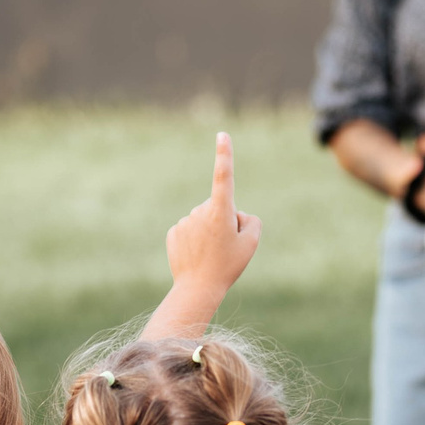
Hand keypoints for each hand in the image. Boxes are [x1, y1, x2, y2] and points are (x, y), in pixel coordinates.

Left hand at [164, 132, 261, 297]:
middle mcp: (200, 211)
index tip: (222, 135)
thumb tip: (237, 213)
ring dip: (210, 232)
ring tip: (211, 254)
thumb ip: (251, 221)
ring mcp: (185, 221)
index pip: (224, 176)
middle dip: (225, 221)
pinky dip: (195, 240)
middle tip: (225, 247)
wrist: (197, 288)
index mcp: (220, 210)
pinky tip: (197, 255)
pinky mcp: (173, 232)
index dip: (224, 154)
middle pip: (219, 208)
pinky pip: (190, 230)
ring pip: (204, 220)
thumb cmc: (228, 265)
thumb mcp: (251, 243)